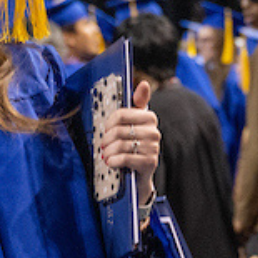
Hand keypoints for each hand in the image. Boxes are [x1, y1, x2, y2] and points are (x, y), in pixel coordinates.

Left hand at [98, 81, 161, 198]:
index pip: (122, 114)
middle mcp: (154, 131)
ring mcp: (153, 147)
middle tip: (103, 145)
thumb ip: (136, 104)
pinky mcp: (150, 162)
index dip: (109, 122)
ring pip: (121, 145)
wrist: (139, 174)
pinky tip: (110, 162)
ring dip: (108, 151)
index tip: (105, 129)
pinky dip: (114, 160)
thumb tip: (144, 83)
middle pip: (119, 130)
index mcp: (149, 117)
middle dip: (106, 139)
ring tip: (105, 155)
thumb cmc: (133, 144)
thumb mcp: (133, 124)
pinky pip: (126, 158)